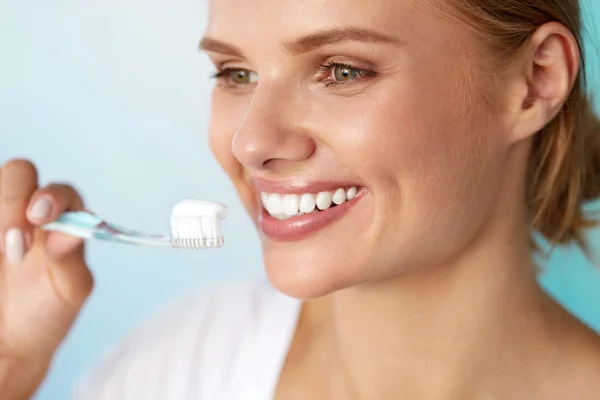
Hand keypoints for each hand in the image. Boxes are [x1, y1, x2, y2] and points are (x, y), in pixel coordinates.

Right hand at [0, 159, 92, 397]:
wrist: (8, 342)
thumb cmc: (44, 312)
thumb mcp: (67, 290)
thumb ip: (69, 259)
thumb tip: (66, 233)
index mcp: (61, 220)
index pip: (61, 191)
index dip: (52, 197)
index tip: (40, 218)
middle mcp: (25, 209)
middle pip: (18, 174)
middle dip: (13, 200)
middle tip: (13, 245)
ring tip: (0, 257)